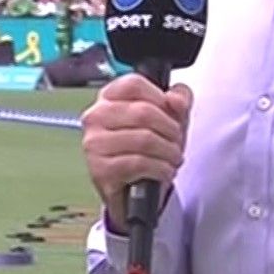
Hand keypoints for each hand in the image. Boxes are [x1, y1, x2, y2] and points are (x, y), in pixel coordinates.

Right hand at [80, 74, 191, 228]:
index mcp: (109, 97)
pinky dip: (160, 169)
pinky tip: (164, 171)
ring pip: (144, 139)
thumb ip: (179, 98)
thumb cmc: (148, 149)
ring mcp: (95, 144)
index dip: (161, 98)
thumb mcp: (170, 117)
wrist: (135, 189)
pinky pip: (138, 163)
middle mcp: (96, 117)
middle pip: (143, 112)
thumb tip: (176, 99)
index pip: (134, 84)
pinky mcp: (100, 169)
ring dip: (168, 152)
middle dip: (170, 130)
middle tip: (177, 142)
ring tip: (172, 158)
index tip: (172, 113)